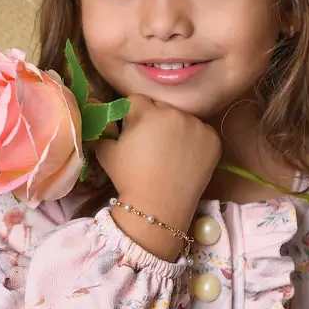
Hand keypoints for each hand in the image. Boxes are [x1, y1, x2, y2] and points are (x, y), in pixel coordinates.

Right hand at [95, 94, 220, 257]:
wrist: (158, 207)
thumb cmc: (129, 179)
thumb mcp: (106, 152)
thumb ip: (102, 128)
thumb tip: (96, 112)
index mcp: (146, 112)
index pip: (135, 100)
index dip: (131, 115)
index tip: (132, 131)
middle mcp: (174, 113)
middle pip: (161, 107)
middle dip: (154, 119)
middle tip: (151, 143)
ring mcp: (196, 125)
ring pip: (182, 118)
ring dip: (176, 128)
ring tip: (170, 152)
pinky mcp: (212, 139)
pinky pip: (201, 132)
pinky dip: (195, 141)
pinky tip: (186, 157)